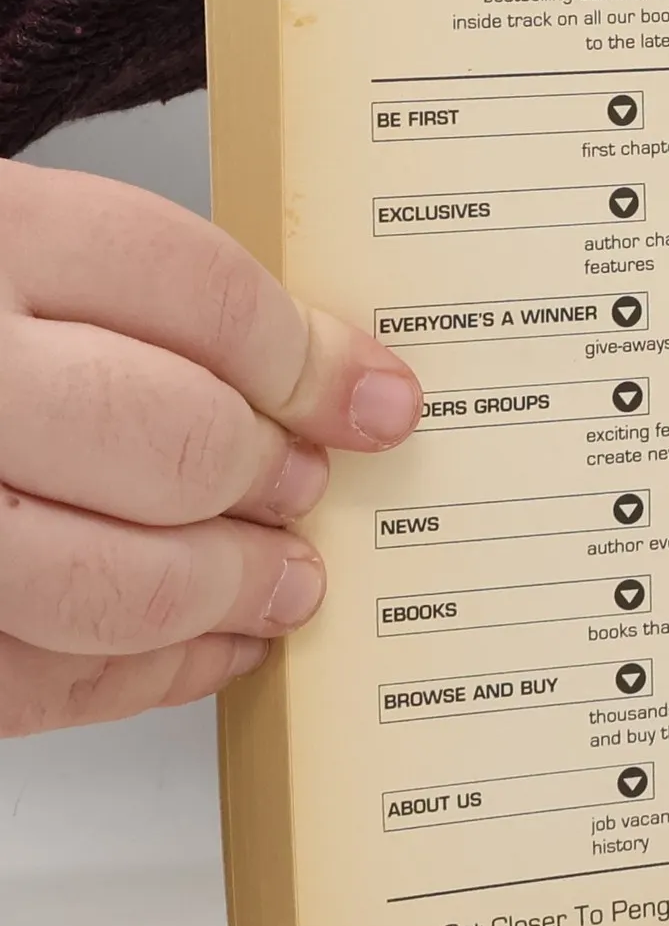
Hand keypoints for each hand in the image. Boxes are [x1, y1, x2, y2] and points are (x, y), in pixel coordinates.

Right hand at [0, 163, 421, 737]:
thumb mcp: (7, 243)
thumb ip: (141, 301)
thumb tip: (334, 385)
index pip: (195, 294)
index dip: (309, 360)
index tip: (374, 401)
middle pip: (174, 443)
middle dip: (268, 482)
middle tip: (305, 492)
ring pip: (112, 586)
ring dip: (226, 594)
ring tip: (282, 582)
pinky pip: (42, 682)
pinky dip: (149, 676)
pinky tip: (209, 647)